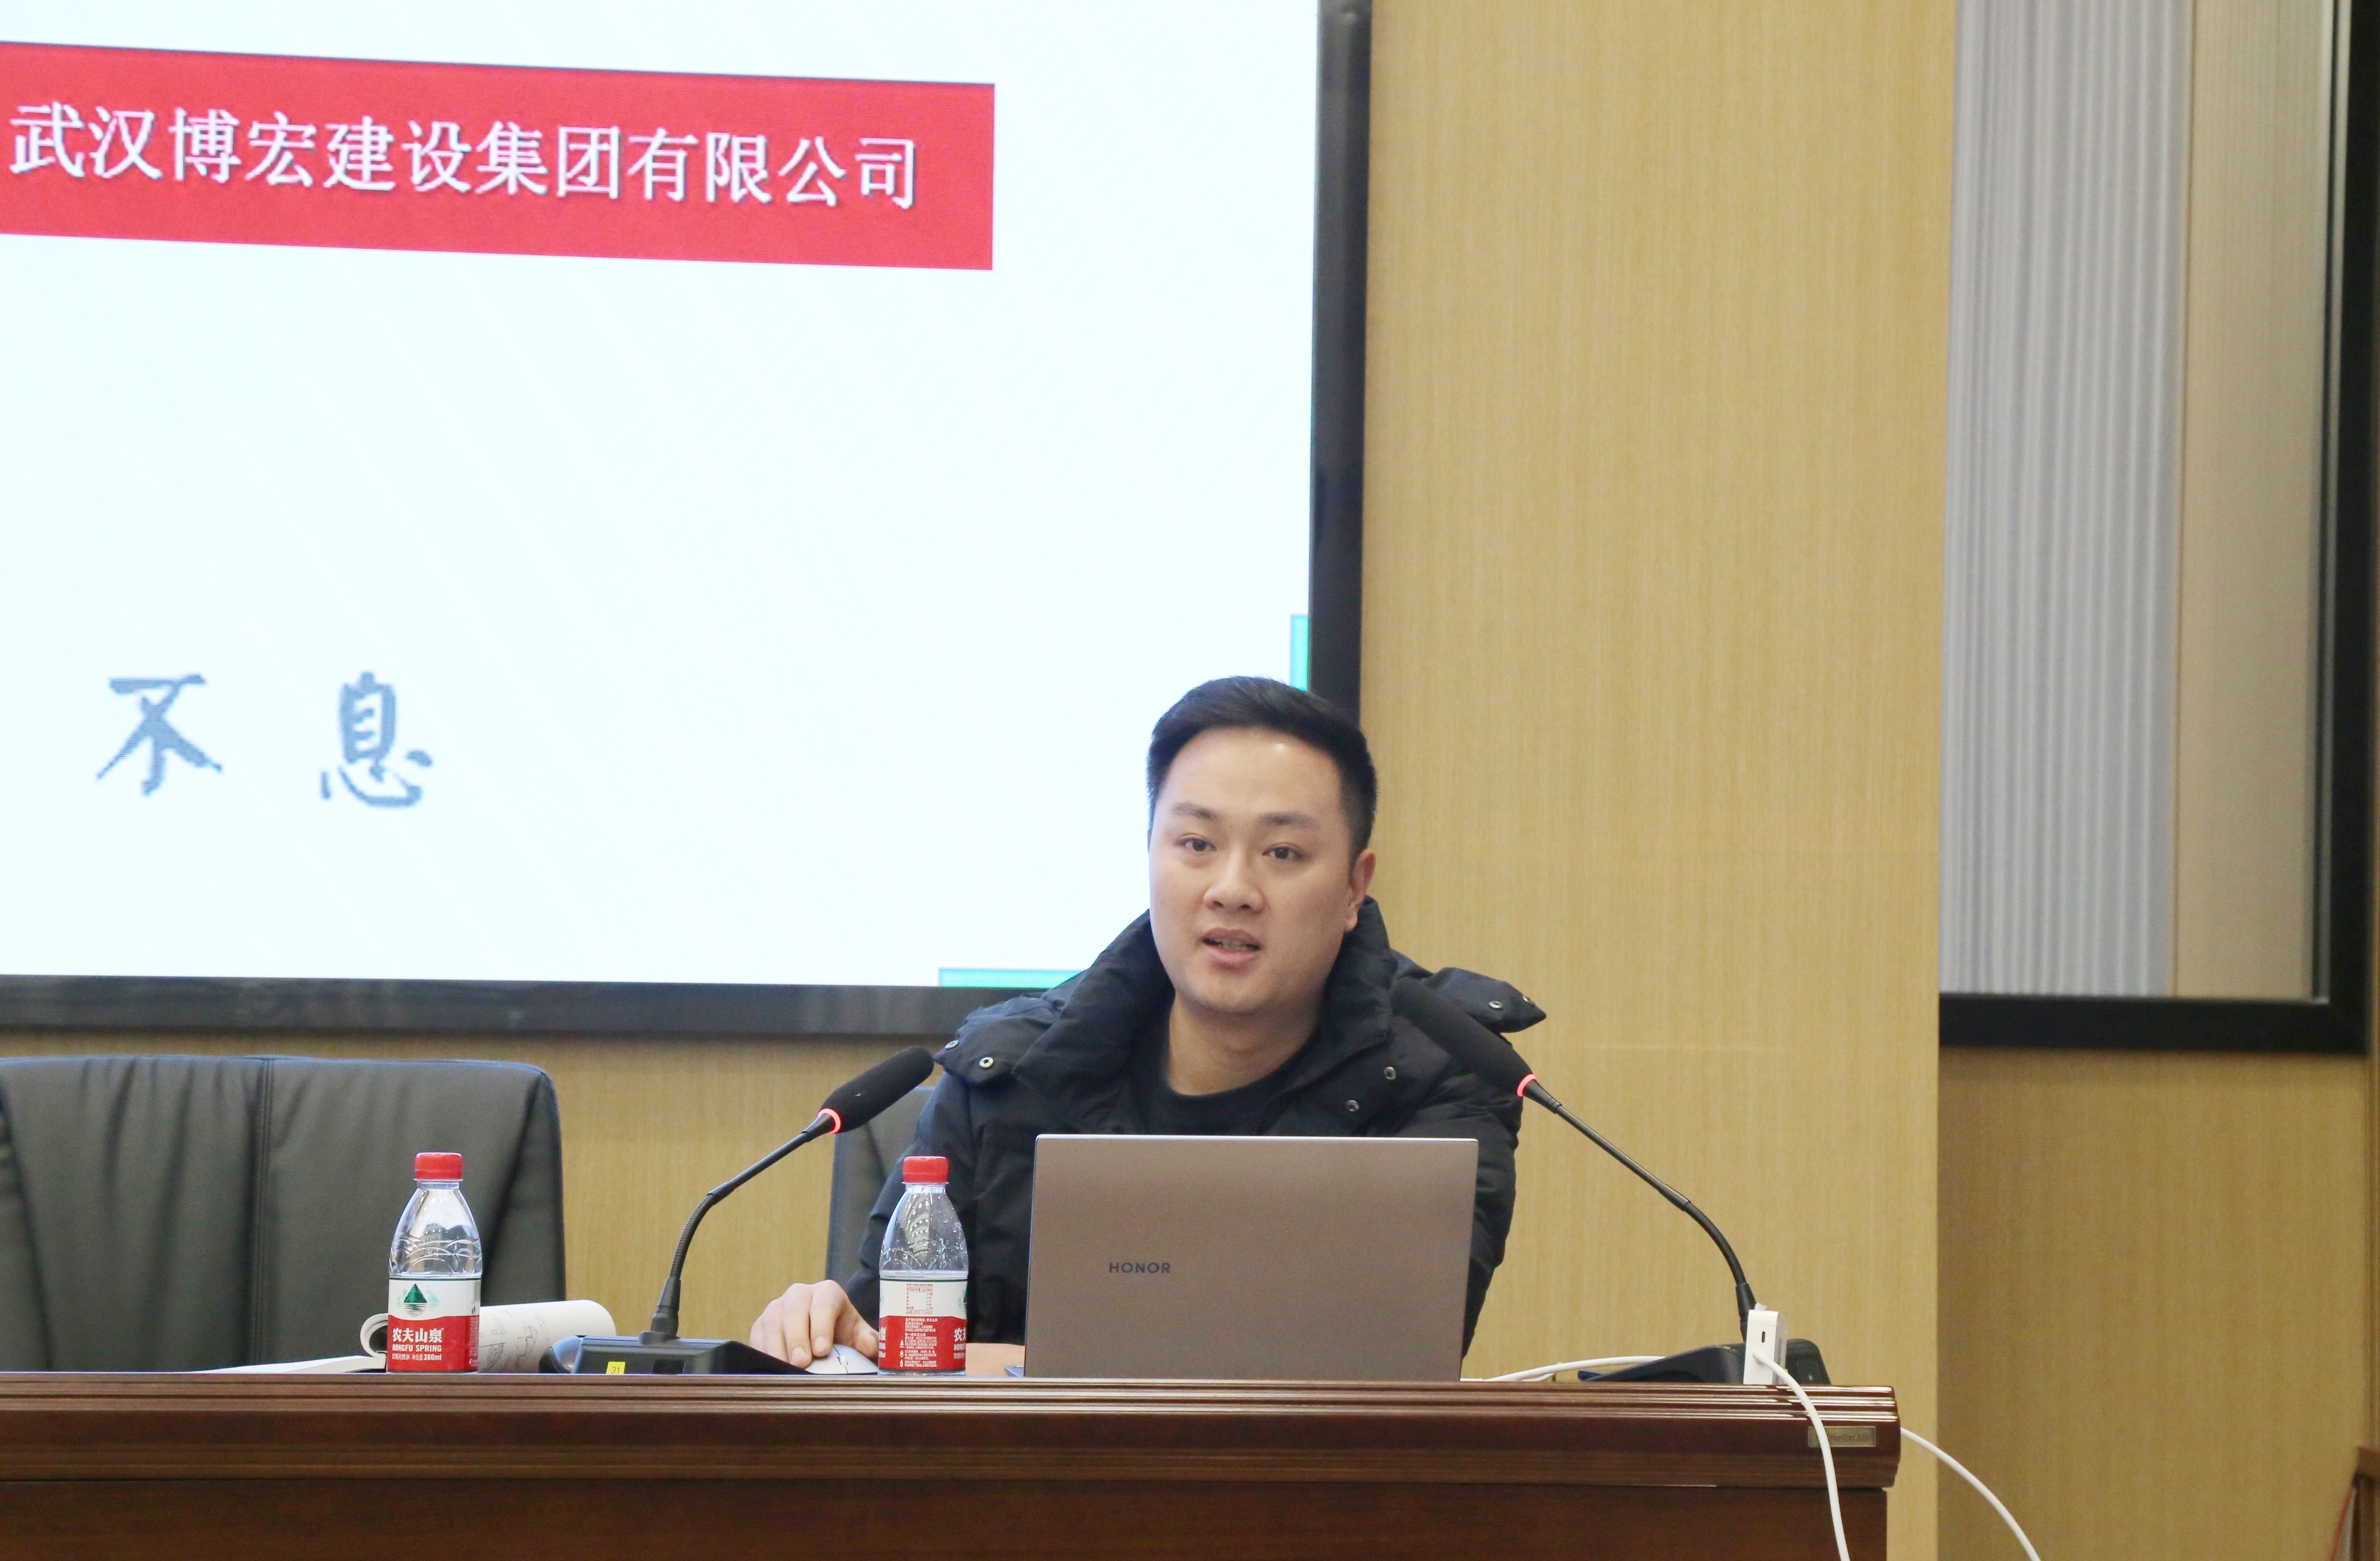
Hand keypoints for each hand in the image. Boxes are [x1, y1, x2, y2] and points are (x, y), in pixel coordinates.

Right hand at [749, 1279, 878, 1367]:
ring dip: (777, 1347)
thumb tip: (870, 1344)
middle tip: (801, 1363)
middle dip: (797, 1338)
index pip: (823, 1304)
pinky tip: (769, 1368)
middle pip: (794, 1310)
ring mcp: (777, 1308)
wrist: (821, 1336)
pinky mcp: (761, 1324)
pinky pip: (757, 1336)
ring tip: (784, 1368)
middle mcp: (799, 1294)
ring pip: (772, 1322)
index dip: (822, 1327)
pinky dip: (762, 1352)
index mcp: (827, 1292)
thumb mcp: (858, 1336)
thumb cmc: (842, 1334)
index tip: (822, 1350)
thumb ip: (868, 1340)